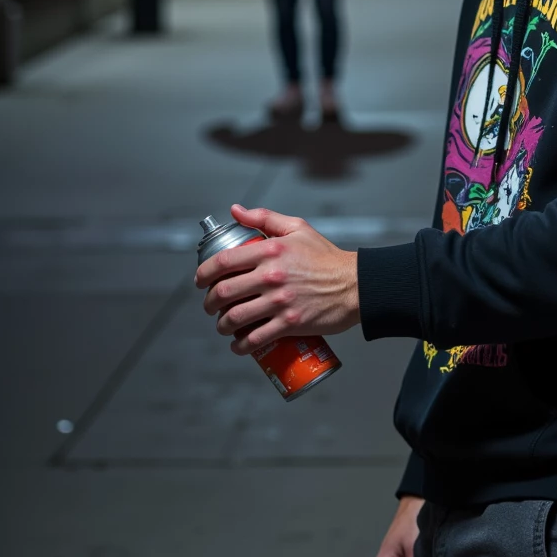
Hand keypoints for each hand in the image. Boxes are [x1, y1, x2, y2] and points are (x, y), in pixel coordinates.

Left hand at [196, 203, 359, 351]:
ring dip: (221, 325)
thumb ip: (265, 217)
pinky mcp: (289, 323)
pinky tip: (237, 345)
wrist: (356, 285)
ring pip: (235, 318)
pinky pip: (255, 339)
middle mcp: (271, 276)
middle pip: (223, 292)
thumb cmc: (326, 257)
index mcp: (270, 251)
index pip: (223, 262)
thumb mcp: (298, 228)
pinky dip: (240, 346)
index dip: (203, 273)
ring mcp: (279, 302)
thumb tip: (235, 211)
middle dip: (209, 303)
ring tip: (223, 326)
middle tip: (210, 306)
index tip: (200, 281)